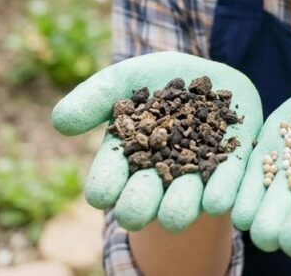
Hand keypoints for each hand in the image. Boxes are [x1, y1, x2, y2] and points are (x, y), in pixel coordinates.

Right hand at [51, 51, 262, 231]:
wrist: (207, 75)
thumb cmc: (155, 80)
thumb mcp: (123, 80)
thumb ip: (94, 98)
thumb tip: (59, 122)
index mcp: (126, 159)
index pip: (108, 179)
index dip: (104, 186)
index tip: (100, 195)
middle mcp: (159, 175)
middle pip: (145, 196)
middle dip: (139, 205)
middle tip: (133, 214)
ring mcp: (196, 175)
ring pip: (186, 196)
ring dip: (179, 206)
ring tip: (174, 215)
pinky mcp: (232, 168)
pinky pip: (227, 183)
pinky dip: (220, 192)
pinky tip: (215, 201)